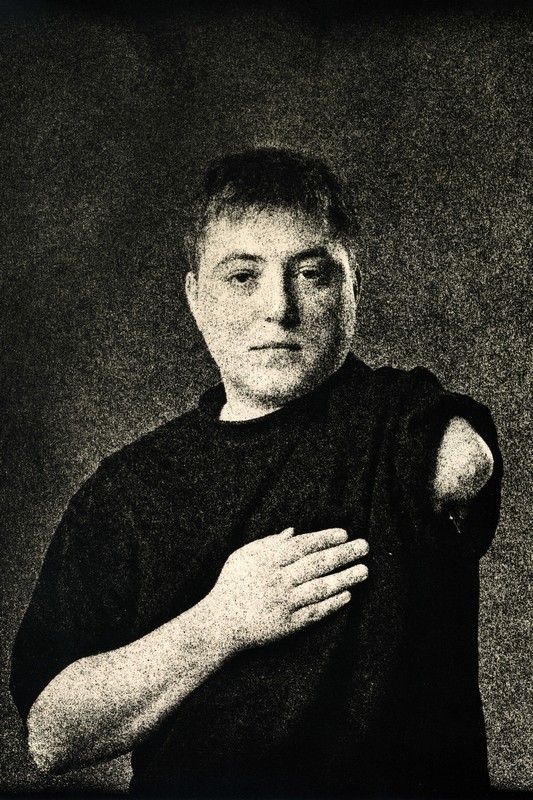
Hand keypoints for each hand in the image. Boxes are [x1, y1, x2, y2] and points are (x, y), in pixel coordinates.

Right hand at [206, 527, 367, 652]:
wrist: (219, 623)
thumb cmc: (231, 585)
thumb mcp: (243, 556)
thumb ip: (268, 543)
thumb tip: (293, 532)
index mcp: (268, 561)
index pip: (303, 546)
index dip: (325, 539)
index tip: (344, 534)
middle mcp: (278, 580)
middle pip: (317, 564)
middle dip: (343, 554)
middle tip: (364, 547)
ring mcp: (284, 603)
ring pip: (320, 588)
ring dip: (345, 578)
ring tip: (364, 570)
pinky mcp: (288, 625)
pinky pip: (315, 613)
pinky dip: (332, 604)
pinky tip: (348, 596)